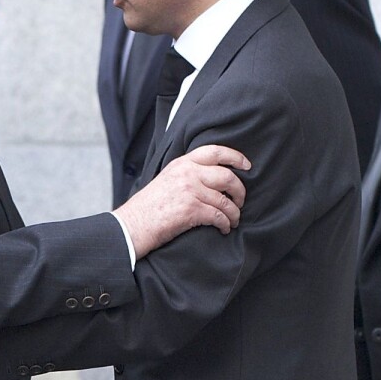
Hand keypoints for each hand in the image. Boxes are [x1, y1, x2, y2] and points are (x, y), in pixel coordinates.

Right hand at [120, 144, 250, 259]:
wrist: (133, 224)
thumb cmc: (148, 207)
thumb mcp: (167, 179)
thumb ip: (186, 174)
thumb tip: (210, 179)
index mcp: (182, 163)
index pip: (215, 151)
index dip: (235, 157)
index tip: (247, 165)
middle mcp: (188, 173)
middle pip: (227, 176)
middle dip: (240, 190)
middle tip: (240, 201)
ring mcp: (190, 191)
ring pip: (225, 200)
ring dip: (234, 213)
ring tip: (234, 220)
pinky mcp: (192, 209)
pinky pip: (219, 215)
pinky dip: (225, 223)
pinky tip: (224, 228)